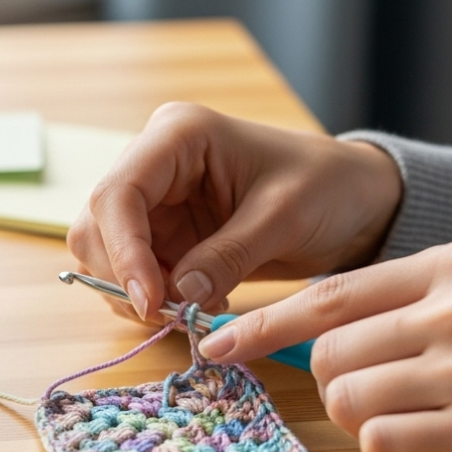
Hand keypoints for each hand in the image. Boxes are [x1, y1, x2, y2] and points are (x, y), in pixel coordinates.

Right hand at [67, 102, 401, 321]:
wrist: (354, 200)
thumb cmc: (328, 187)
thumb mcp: (285, 217)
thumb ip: (229, 255)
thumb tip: (178, 294)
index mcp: (178, 136)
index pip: (118, 194)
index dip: (123, 252)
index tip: (150, 302)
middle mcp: (153, 163)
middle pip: (97, 226)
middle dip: (124, 277)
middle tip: (171, 316)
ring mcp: (155, 201)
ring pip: (106, 255)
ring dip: (136, 293)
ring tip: (192, 311)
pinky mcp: (163, 235)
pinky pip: (132, 274)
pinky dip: (153, 300)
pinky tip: (197, 305)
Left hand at [197, 238, 451, 451]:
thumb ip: (404, 304)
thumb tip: (299, 330)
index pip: (330, 293)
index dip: (264, 323)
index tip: (217, 343)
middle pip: (328, 351)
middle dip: (333, 384)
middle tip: (381, 397)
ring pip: (348, 398)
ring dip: (365, 420)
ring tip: (420, 420)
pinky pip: (381, 445)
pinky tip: (437, 445)